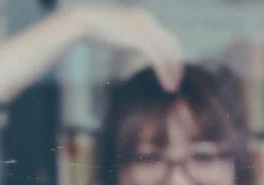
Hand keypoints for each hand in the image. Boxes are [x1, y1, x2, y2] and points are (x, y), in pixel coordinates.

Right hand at [64, 6, 183, 91]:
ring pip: (166, 53)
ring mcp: (145, 29)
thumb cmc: (98, 30)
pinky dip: (163, 72)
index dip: (173, 55)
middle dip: (176, 64)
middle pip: (172, 44)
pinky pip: (157, 59)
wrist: (85, 22)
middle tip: (177, 81)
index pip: (167, 37)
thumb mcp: (122, 33)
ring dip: (172, 71)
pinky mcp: (139, 39)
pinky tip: (165, 83)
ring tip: (172, 87)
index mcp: (146, 19)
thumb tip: (138, 48)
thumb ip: (133, 39)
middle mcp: (149, 21)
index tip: (173, 70)